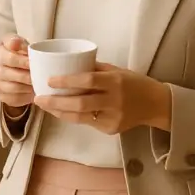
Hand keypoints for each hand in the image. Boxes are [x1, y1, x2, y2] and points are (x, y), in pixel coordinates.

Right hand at [0, 34, 33, 110]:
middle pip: (7, 75)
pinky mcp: (2, 97)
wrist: (12, 64)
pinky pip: (14, 99)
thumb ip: (16, 41)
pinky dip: (26, 96)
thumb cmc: (15, 51)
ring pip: (11, 89)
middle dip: (25, 75)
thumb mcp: (16, 41)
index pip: (7, 59)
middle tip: (39, 75)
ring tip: (38, 83)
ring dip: (26, 86)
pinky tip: (34, 91)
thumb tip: (15, 44)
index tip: (34, 63)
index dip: (22, 61)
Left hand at [33, 62, 170, 134]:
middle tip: (38, 98)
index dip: (67, 81)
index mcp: (115, 81)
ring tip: (44, 106)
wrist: (155, 104)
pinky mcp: (111, 129)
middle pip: (80, 103)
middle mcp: (114, 100)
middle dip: (55, 102)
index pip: (88, 81)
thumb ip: (94, 69)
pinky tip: (61, 111)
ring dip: (59, 111)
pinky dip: (72, 117)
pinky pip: (87, 123)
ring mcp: (113, 117)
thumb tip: (68, 65)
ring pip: (80, 117)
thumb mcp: (116, 70)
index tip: (49, 80)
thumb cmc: (133, 82)